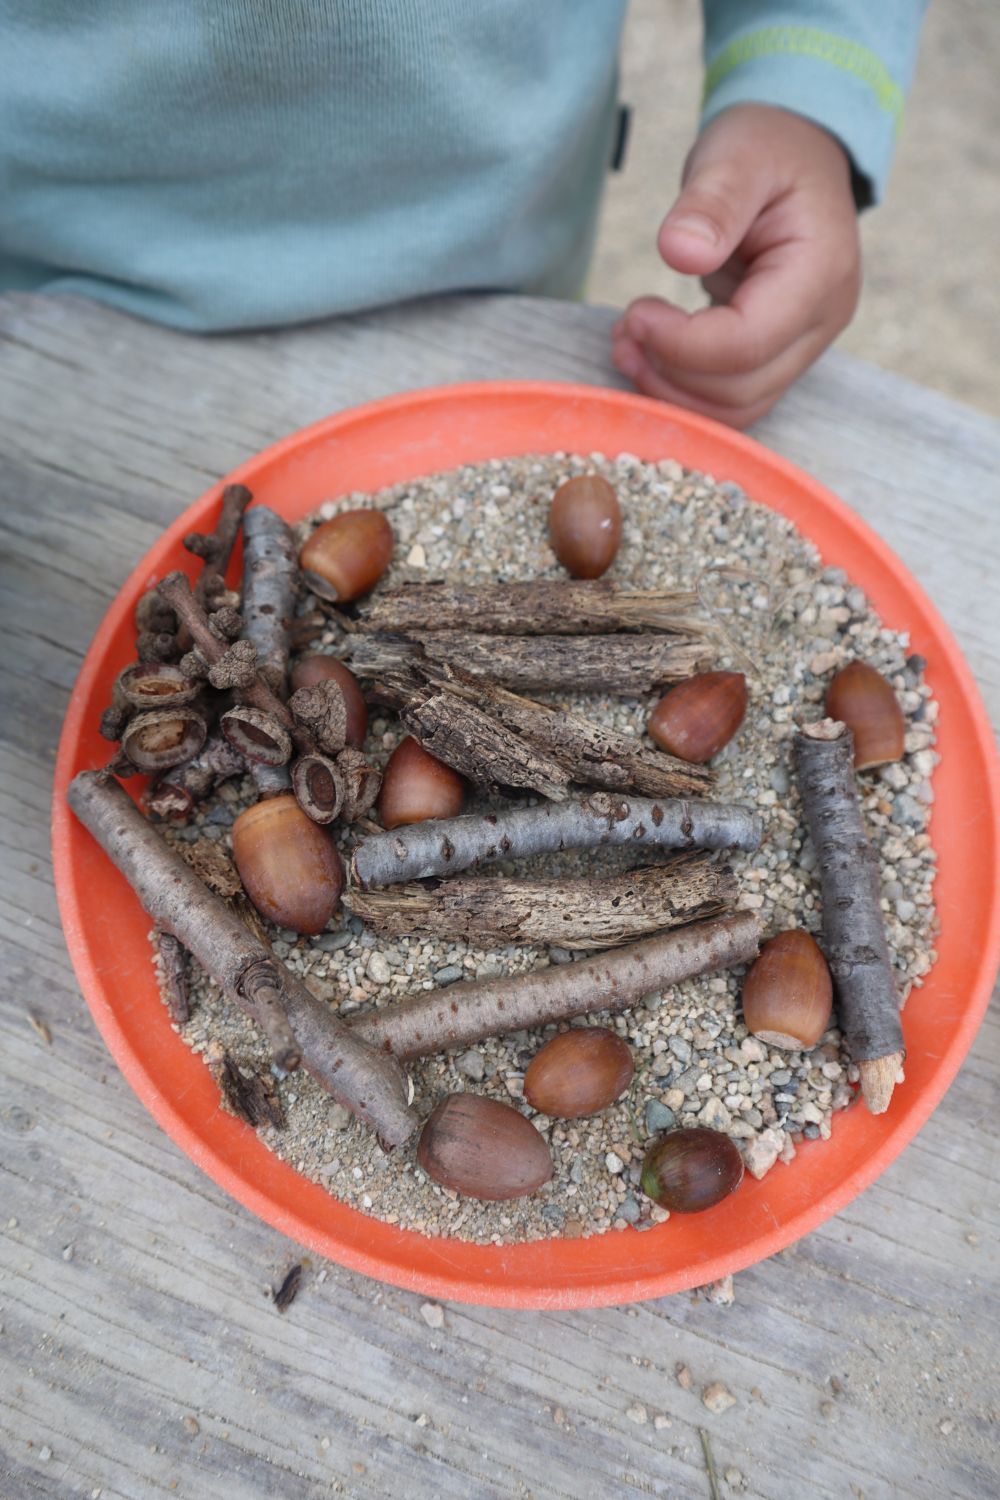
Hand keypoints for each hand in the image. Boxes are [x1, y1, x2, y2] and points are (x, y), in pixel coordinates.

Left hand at [611, 104, 861, 428]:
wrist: (793, 154)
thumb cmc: (766, 147)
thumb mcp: (737, 154)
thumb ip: (711, 202)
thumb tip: (679, 252)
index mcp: (820, 273)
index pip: (747, 344)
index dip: (681, 344)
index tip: (634, 313)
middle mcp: (822, 323)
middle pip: (740, 390)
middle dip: (669, 372)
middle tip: (622, 328)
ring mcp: (803, 346)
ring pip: (735, 408)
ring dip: (671, 391)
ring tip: (626, 342)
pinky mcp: (777, 356)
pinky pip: (730, 398)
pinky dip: (682, 388)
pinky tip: (647, 351)